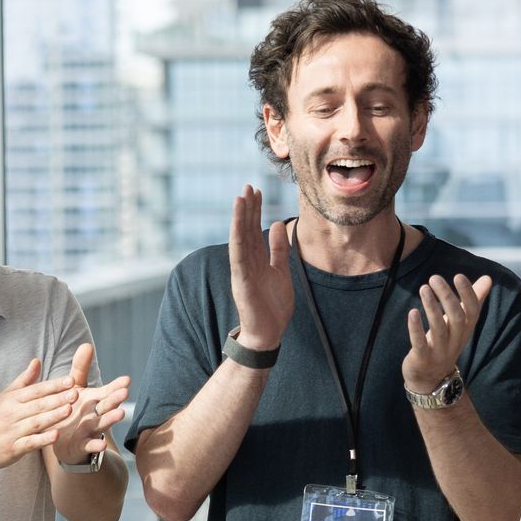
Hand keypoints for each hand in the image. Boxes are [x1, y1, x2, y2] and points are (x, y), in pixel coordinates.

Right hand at [0, 358, 77, 470]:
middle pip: (38, 404)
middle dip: (58, 399)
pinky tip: (56, 436)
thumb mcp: (5, 396)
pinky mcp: (12, 449)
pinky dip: (42, 439)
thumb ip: (24, 380)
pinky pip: (29, 443)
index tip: (71, 380)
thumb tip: (37, 361)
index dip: (54, 385)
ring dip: (53, 416)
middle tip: (76, 393)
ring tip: (69, 410)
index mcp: (12, 399)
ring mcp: (12, 431)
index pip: (36, 390)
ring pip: (36, 422)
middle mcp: (12, 413)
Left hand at [50, 344, 129, 464]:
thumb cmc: (72, 409)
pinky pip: (89, 445)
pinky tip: (101, 446)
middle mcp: (95, 414)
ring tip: (121, 413)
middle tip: (124, 392)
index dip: (116, 386)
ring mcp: (90, 430)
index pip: (107, 391)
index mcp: (94, 400)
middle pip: (106, 406)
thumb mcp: (74, 387)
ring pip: (102, 424)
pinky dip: (95, 446)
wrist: (64, 441)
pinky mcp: (81, 445)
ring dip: (111, 419)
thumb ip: (80, 368)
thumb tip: (87, 344)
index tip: (127, 379)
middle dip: (115, 399)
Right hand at [229, 185, 292, 351]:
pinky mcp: (242, 281)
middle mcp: (246, 262)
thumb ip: (279, 249)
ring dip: (240, 218)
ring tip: (241, 197)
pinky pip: (239, 256)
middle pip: (246, 230)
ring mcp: (242, 270)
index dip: (255, 211)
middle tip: (248, 186)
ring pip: (240, 239)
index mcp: (256, 259)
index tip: (256, 192)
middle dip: (247, 209)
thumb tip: (279, 224)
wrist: (268, 334)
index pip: (254, 230)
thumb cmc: (273, 306)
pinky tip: (239, 223)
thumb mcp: (282, 271)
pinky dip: (238, 238)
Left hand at [403, 273, 492, 391]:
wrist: (431, 380)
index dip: (468, 294)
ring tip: (424, 288)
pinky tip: (412, 312)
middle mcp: (456, 340)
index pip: (473, 311)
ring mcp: (439, 351)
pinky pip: (420, 343)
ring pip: (438, 328)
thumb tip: (488, 278)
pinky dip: (416, 328)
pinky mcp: (422, 359)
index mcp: (465, 330)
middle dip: (447, 296)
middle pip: (456, 317)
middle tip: (434, 278)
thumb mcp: (460, 323)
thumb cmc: (445, 343)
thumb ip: (473, 300)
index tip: (459, 276)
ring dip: (431, 307)